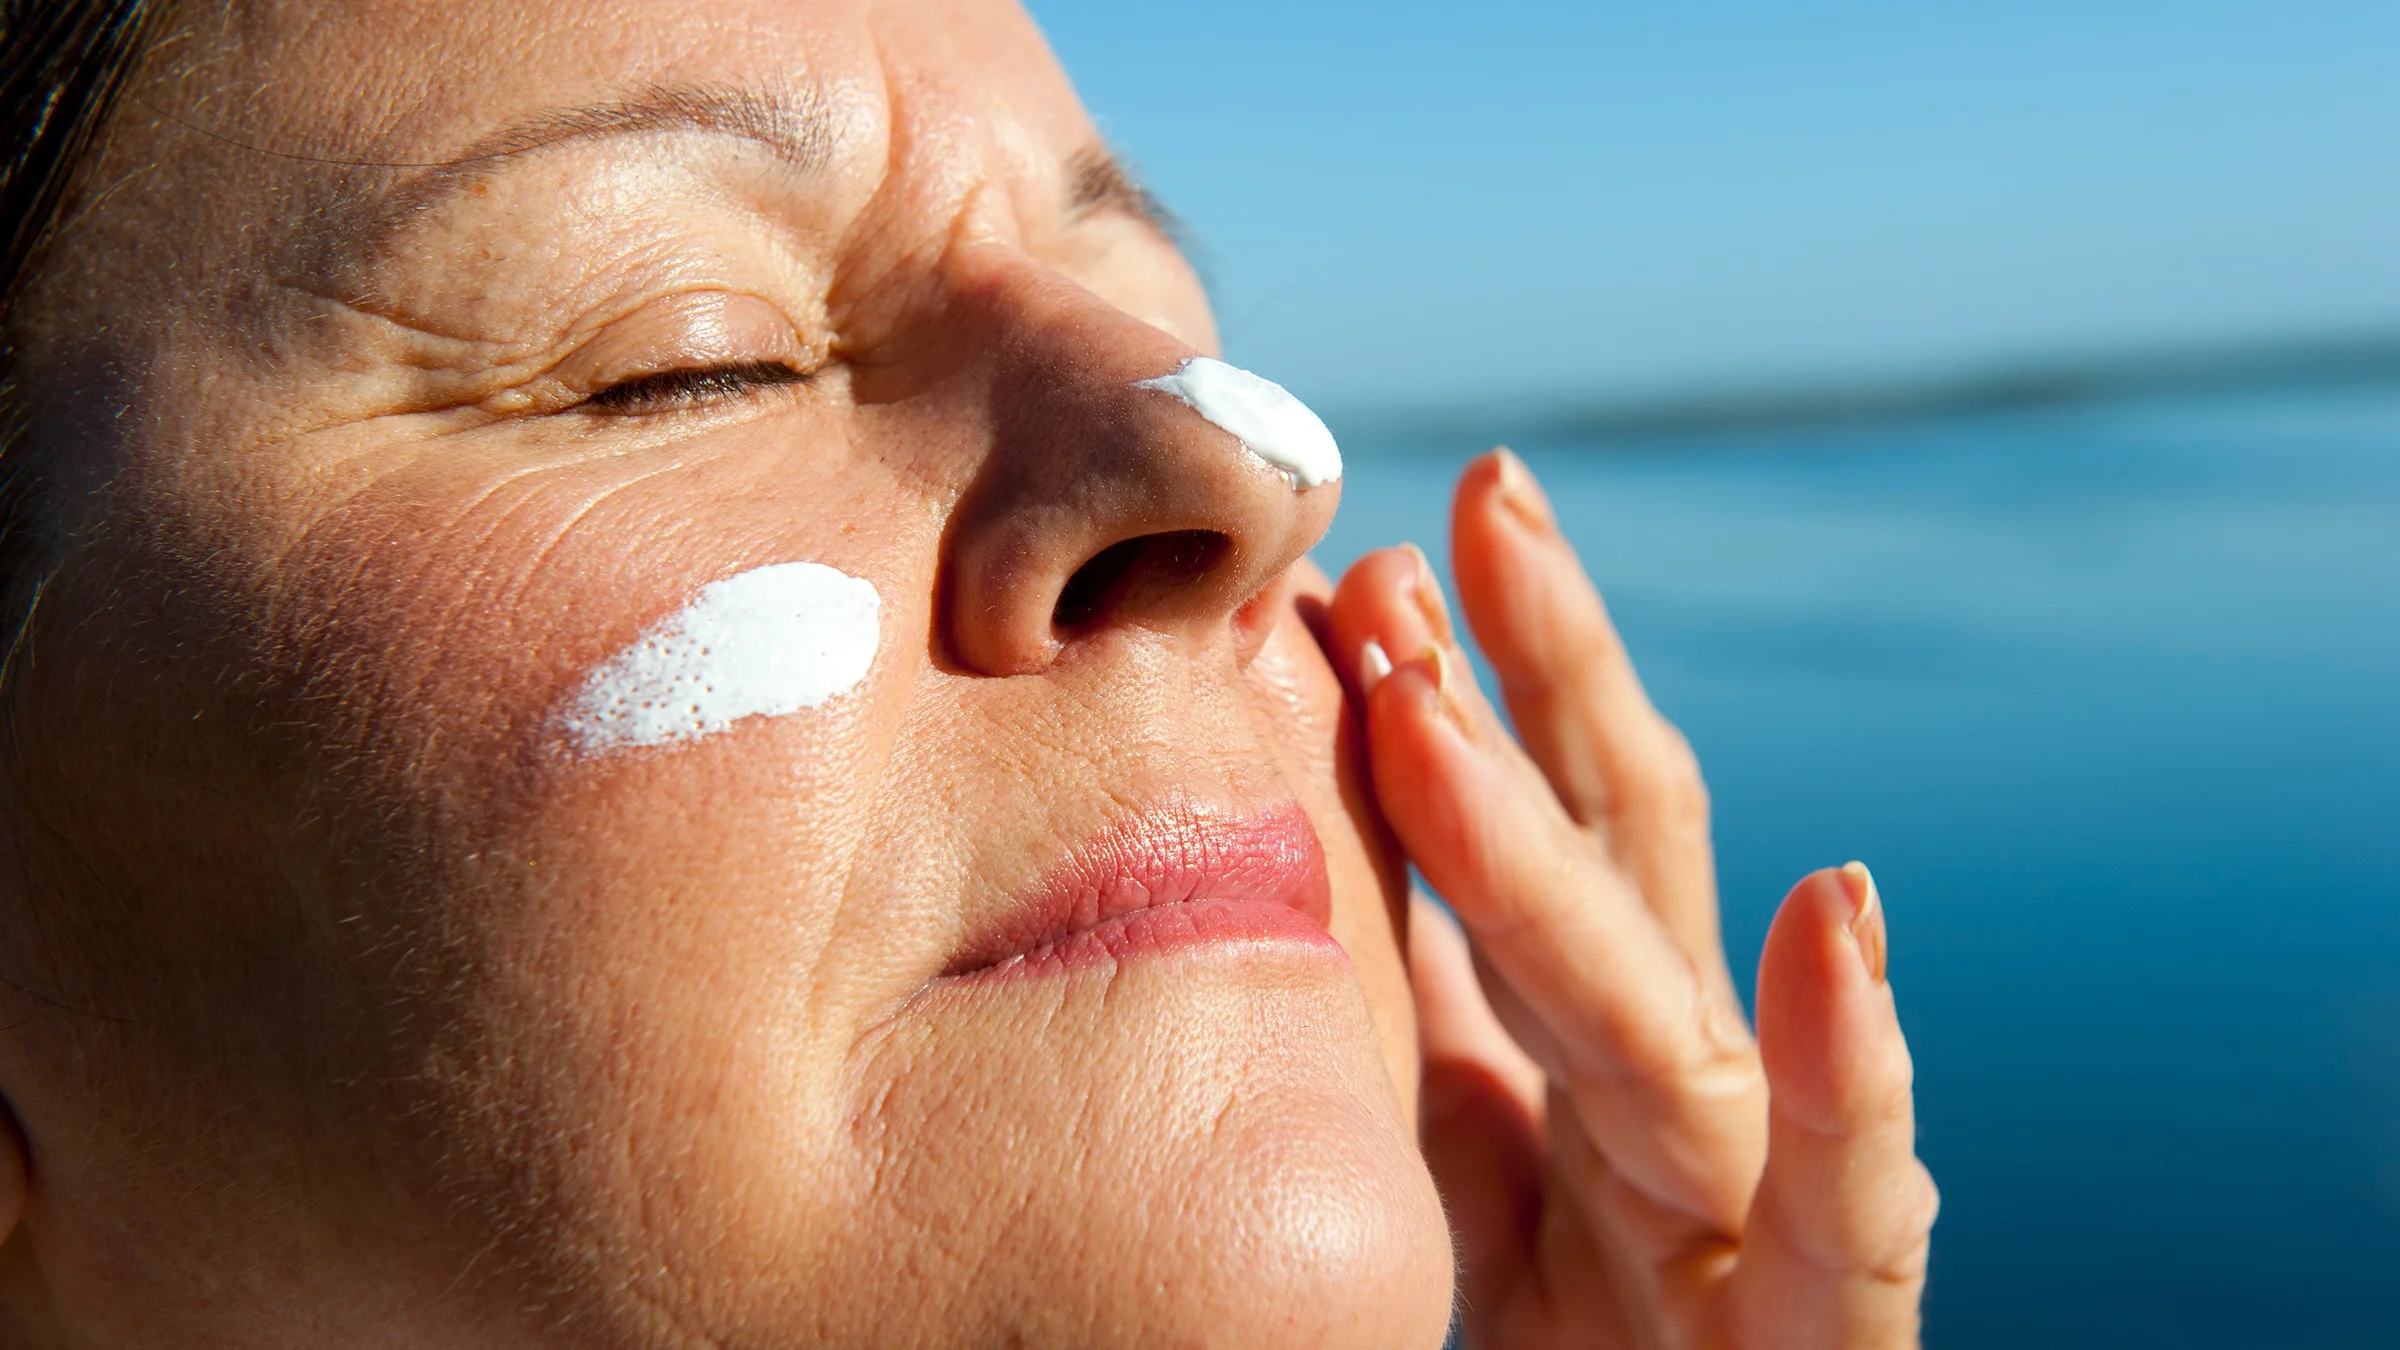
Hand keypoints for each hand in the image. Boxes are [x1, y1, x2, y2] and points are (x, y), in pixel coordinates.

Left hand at [1326, 451, 1936, 1348]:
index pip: (1543, 831)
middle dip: (1547, 672)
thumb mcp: (1476, 1173)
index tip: (1372, 560)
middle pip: (1622, 850)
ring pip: (1663, 996)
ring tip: (1459, 689)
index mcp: (1599, 1042)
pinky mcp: (1834, 1322)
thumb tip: (1347, 851)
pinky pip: (1849, 1194)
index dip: (1473, 688)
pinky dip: (1852, 1064)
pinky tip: (1843, 916)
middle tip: (1482, 497)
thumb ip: (1449, 1030)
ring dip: (1559, 836)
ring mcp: (1755, 1192)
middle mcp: (1684, 1084)